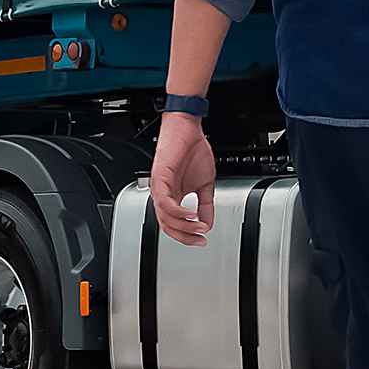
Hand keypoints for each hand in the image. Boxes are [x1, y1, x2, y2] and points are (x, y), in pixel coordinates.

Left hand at [151, 111, 216, 243]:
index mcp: (171, 197)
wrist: (187, 128)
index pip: (173, 225)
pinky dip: (179, 212)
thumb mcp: (204, 184)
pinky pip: (166, 202)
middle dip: (185, 236)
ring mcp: (159, 187)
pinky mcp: (160, 177)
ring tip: (198, 227)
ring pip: (166, 217)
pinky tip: (191, 215)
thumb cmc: (192, 150)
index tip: (202, 241)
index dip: (187, 237)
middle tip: (200, 239)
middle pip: (168, 226)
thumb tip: (208, 223)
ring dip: (184, 226)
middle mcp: (162, 194)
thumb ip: (206, 205)